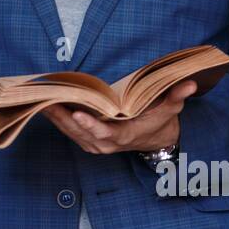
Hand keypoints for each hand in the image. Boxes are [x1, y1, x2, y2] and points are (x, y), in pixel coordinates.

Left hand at [46, 80, 196, 154]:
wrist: (155, 141)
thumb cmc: (159, 121)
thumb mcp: (170, 109)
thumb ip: (177, 97)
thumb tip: (189, 84)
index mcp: (124, 136)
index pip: (105, 133)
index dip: (90, 125)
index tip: (76, 113)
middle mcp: (106, 144)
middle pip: (79, 131)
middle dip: (62, 115)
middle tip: (45, 97)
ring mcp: (95, 144)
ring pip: (69, 131)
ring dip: (54, 115)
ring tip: (39, 97)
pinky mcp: (87, 141)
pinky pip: (68, 130)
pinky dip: (56, 118)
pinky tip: (44, 103)